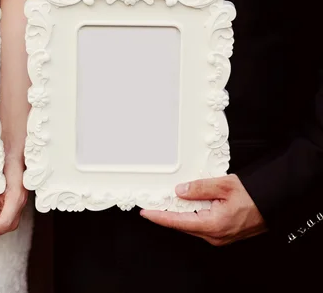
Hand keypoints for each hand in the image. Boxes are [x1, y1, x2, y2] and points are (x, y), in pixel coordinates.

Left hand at [140, 174, 265, 245]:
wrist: (274, 201)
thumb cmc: (255, 195)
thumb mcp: (224, 185)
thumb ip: (199, 188)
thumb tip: (180, 191)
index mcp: (214, 224)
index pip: (178, 222)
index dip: (159, 217)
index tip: (146, 213)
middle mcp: (215, 235)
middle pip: (183, 224)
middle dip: (167, 214)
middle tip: (154, 202)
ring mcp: (219, 237)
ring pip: (192, 225)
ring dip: (180, 213)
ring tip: (169, 201)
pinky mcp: (223, 234)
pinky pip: (201, 225)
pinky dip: (192, 215)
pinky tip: (188, 205)